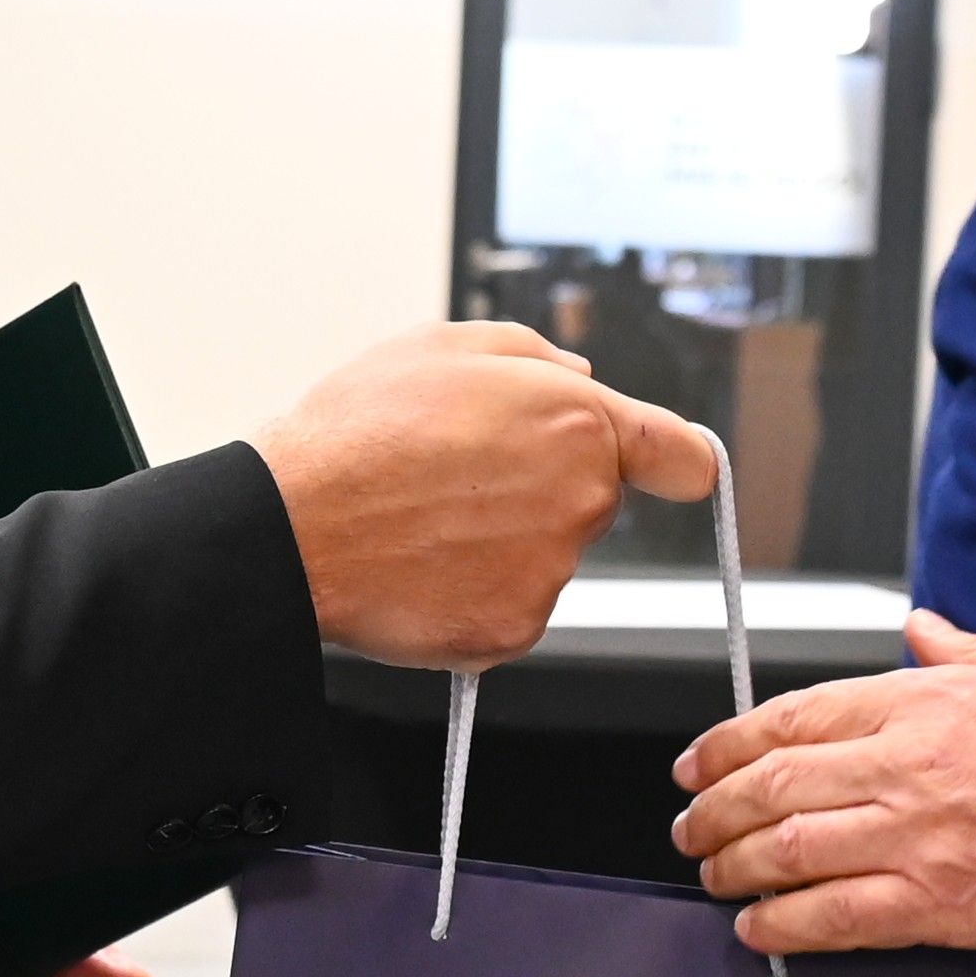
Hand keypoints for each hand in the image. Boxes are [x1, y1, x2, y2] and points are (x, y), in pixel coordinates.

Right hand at [255, 321, 711, 671]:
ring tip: (424, 517)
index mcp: (580, 422)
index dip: (672, 460)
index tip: (666, 469)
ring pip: (546, 558)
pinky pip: (507, 609)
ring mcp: (548, 574)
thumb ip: (537, 357)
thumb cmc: (359, 429)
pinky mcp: (511, 630)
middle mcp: (581, 502)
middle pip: (592, 503)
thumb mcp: (447, 345)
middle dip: (543, 489)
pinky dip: (470, 593)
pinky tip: (420, 564)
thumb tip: (582, 377)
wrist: (291, 523)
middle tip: (459, 475)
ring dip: (501, 543)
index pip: (683, 456)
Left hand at [666, 611, 975, 955]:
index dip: (729, 742)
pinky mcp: (936, 906)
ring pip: (786, 850)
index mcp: (926, 703)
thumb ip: (962, 653)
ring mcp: (915, 838)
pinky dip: (781, 924)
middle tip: (690, 826)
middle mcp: (906, 765)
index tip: (699, 761)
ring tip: (714, 876)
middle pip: (773, 784)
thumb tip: (921, 628)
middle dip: (714, 809)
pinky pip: (831, 917)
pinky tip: (758, 929)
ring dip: (733, 866)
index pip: (796, 716)